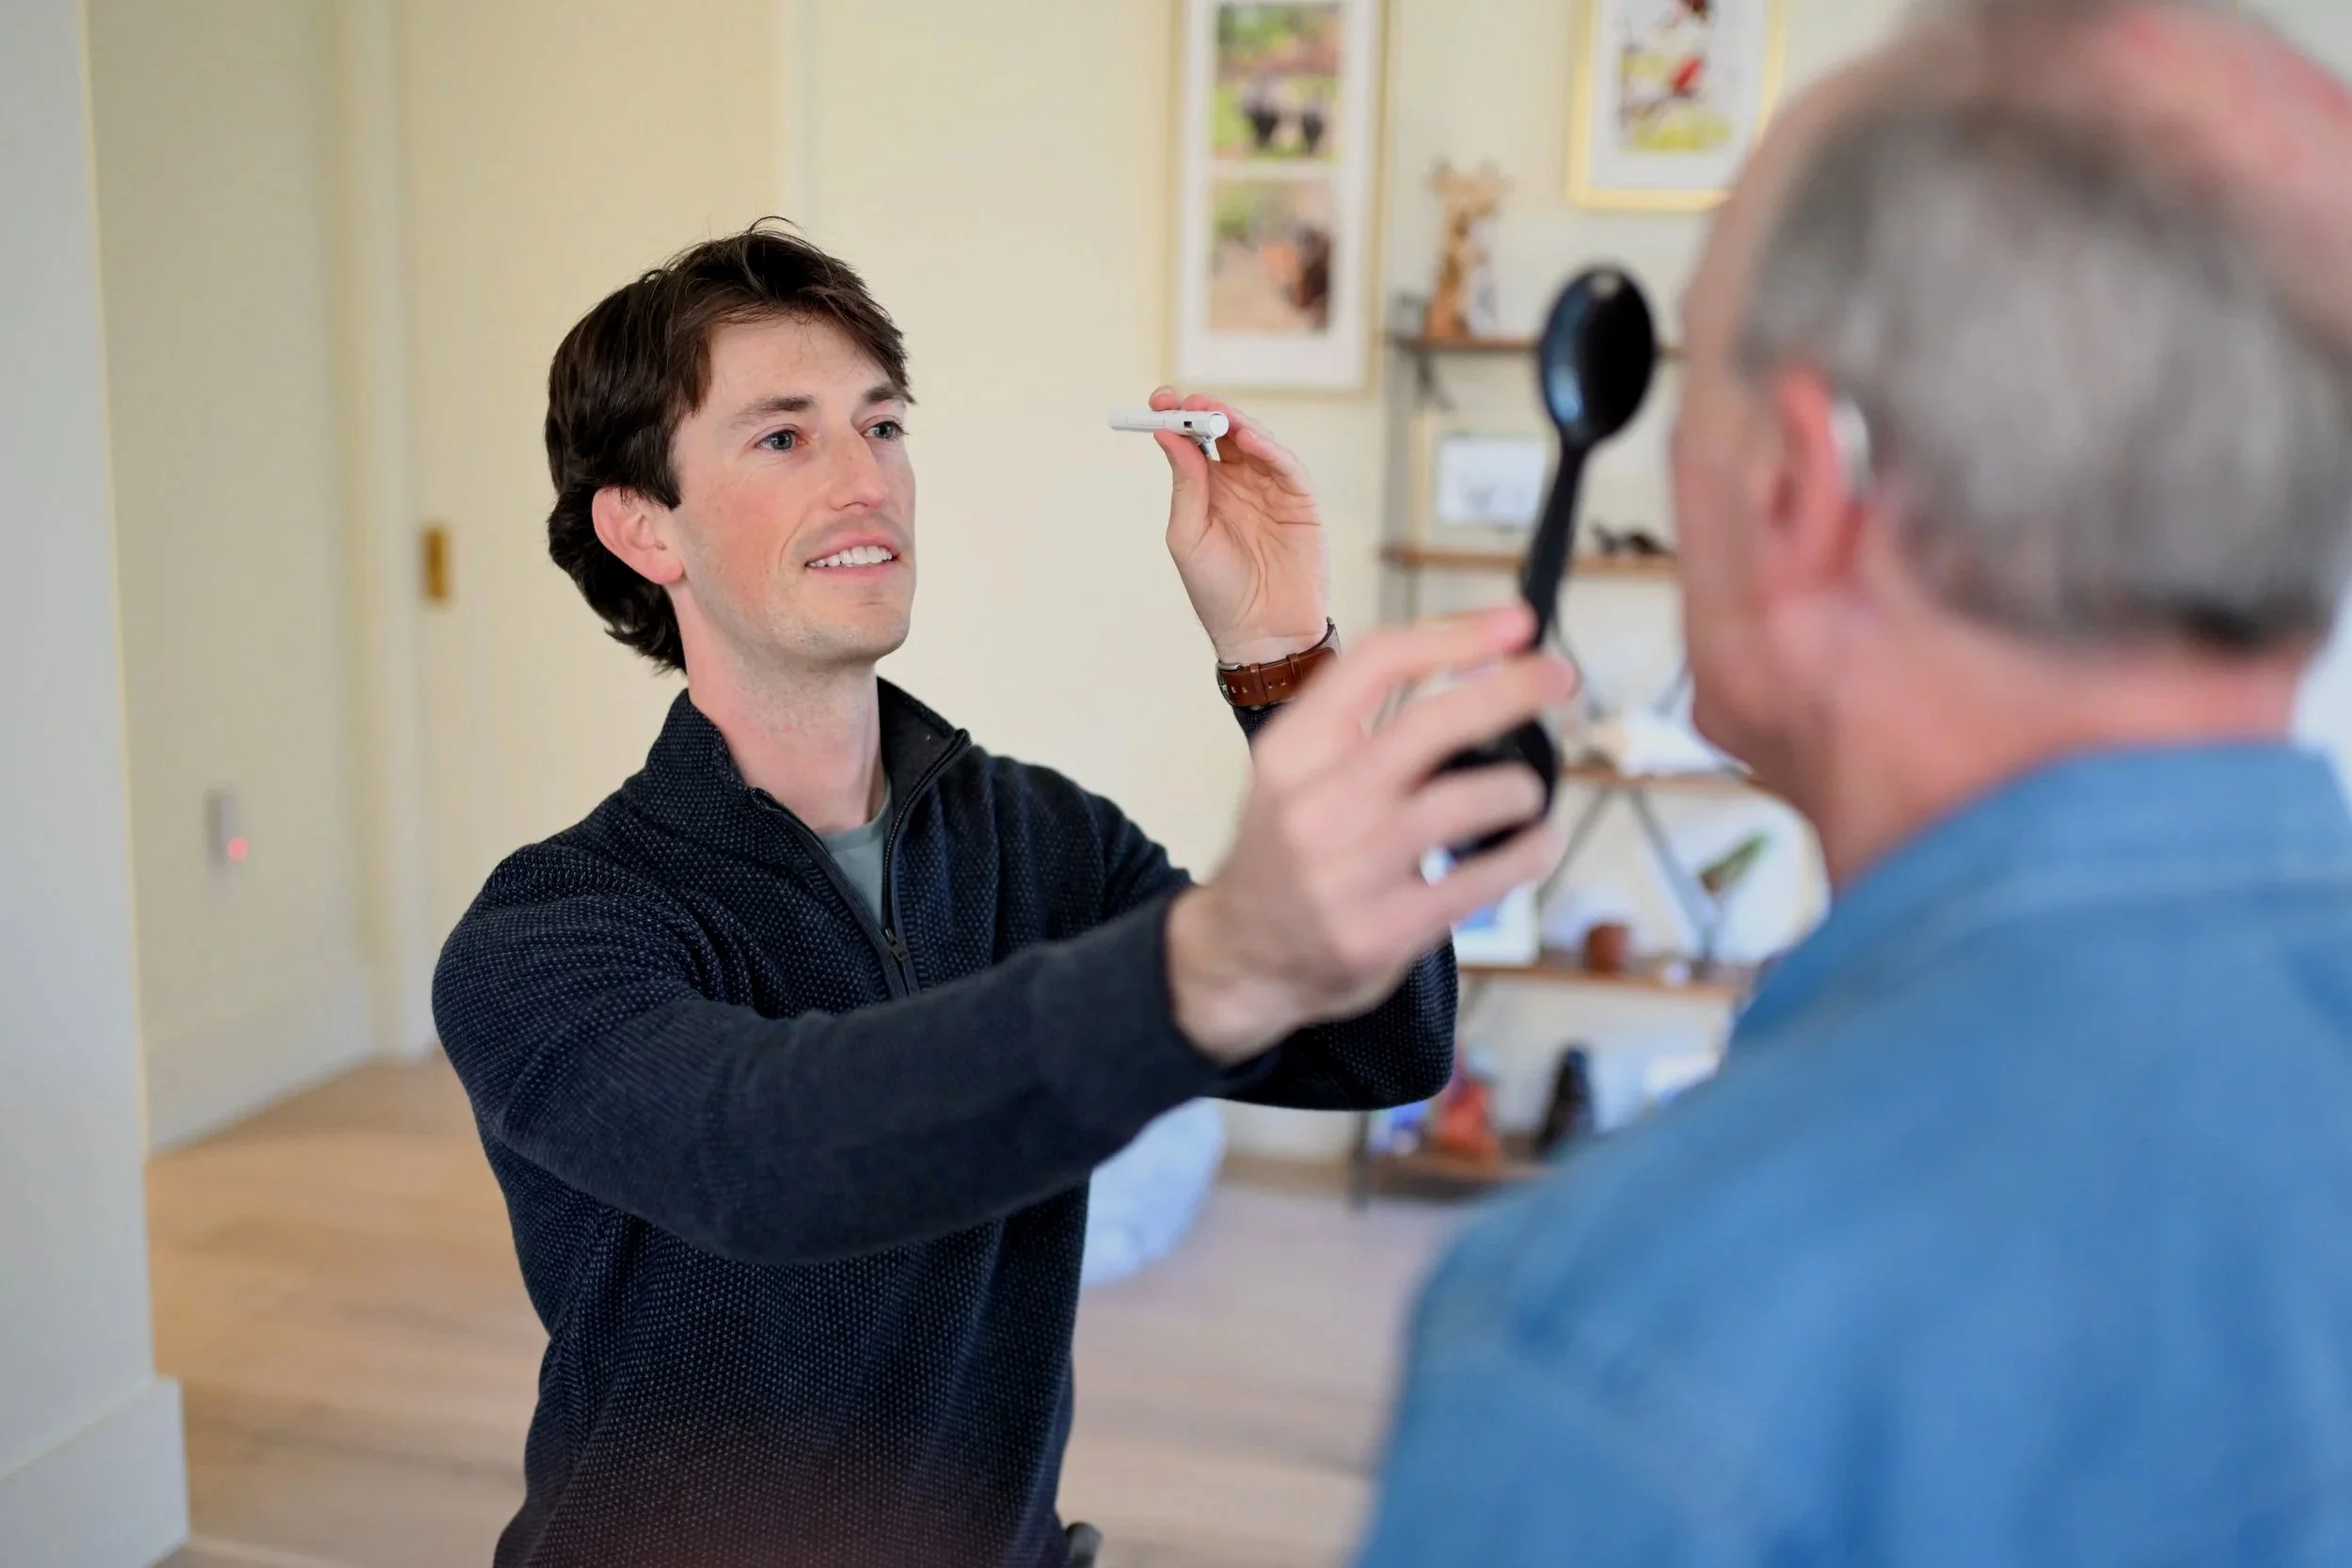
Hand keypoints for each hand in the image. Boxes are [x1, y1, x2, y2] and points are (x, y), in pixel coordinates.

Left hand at [1148, 387, 1330, 664]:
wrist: (1260, 632)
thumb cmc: (1217, 591)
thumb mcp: (1188, 535)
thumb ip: (1184, 485)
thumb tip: (1167, 436)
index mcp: (1208, 491)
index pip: (1193, 442)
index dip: (1177, 418)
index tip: (1159, 399)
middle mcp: (1240, 484)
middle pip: (1224, 433)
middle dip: (1205, 411)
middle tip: (1185, 398)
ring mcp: (1271, 490)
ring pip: (1256, 441)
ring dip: (1235, 422)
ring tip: (1214, 411)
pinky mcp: (1300, 502)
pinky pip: (1285, 466)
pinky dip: (1269, 448)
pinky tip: (1248, 437)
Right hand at [1165, 604, 1575, 1063]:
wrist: (1240, 954)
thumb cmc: (1286, 851)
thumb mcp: (1295, 772)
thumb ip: (1362, 723)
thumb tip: (1479, 665)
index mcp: (1291, 751)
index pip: (1377, 664)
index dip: (1456, 634)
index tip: (1515, 625)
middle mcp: (1315, 804)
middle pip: (1430, 723)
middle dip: (1511, 690)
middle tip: (1559, 676)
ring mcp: (1349, 872)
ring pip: (1466, 801)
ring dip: (1520, 787)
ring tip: (1529, 791)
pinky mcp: (1384, 931)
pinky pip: (1482, 880)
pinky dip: (1528, 852)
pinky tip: (1537, 841)